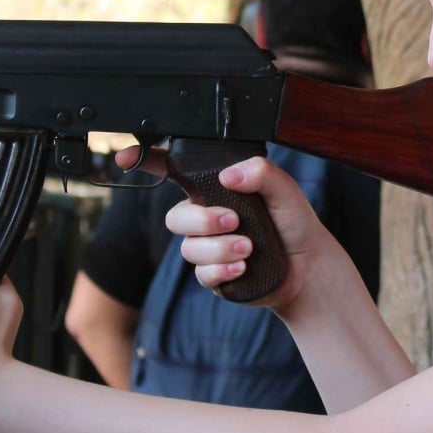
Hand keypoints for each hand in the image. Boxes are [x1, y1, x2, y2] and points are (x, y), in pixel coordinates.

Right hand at [116, 146, 333, 311]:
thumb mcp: (286, 191)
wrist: (307, 268)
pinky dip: (223, 270)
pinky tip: (244, 266)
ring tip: (248, 247)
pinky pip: (201, 274)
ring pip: (189, 248)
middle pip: (175, 217)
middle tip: (235, 221)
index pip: (174, 172)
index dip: (146, 162)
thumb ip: (263, 174)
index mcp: (216, 190)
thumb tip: (230, 175)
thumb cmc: (294, 224)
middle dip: (202, 220)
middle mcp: (205, 218)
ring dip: (219, 248)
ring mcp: (207, 248)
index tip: (125, 157)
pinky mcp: (213, 276)